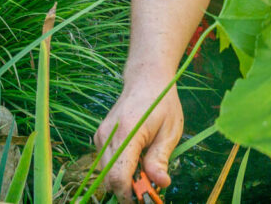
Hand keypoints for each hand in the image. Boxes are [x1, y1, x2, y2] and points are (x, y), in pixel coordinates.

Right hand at [94, 83, 182, 201]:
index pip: (118, 176)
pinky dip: (120, 168)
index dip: (131, 194)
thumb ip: (161, 158)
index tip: (146, 199)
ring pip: (106, 173)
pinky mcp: (100, 137)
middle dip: (129, 190)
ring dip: (124, 179)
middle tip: (150, 187)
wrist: (145, 79)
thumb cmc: (162, 102)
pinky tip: (137, 159)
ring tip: (145, 168)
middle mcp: (107, 135)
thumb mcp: (170, 131)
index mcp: (127, 133)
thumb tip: (160, 184)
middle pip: (109, 179)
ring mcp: (100, 136)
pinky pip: (107, 163)